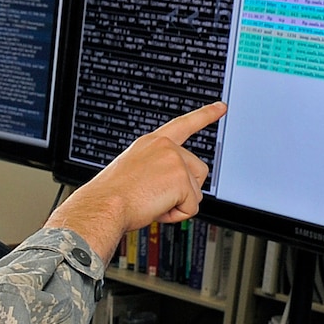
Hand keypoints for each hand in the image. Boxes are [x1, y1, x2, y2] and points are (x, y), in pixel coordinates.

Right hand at [48, 102, 225, 258]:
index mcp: (151, 143)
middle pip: (198, 172)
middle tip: (153, 197)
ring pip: (196, 192)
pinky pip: (191, 208)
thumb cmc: (110, 197)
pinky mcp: (181, 180)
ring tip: (150, 202)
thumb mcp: (133, 173)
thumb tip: (174, 190)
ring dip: (178, 204)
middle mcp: (165, 147)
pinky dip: (175, 216)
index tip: (221, 107)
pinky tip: (155, 209)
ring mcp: (175, 161)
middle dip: (184, 191)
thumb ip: (157, 171)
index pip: (184, 124)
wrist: (102, 206)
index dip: (205, 115)